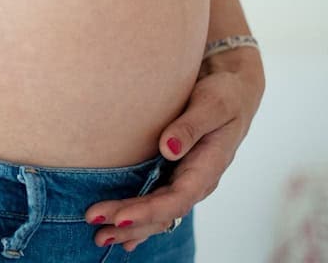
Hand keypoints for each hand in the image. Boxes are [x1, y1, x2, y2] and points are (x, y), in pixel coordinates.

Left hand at [84, 47, 265, 251]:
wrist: (233, 90)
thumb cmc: (224, 93)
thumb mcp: (213, 103)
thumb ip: (192, 125)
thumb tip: (168, 148)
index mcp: (209, 167)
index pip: (177, 198)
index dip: (148, 211)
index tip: (120, 217)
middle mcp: (197, 181)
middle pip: (163, 212)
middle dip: (129, 222)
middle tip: (94, 221)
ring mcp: (185, 180)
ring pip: (158, 214)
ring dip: (130, 227)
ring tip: (99, 237)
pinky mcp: (174, 174)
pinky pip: (156, 204)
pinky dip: (138, 220)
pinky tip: (121, 234)